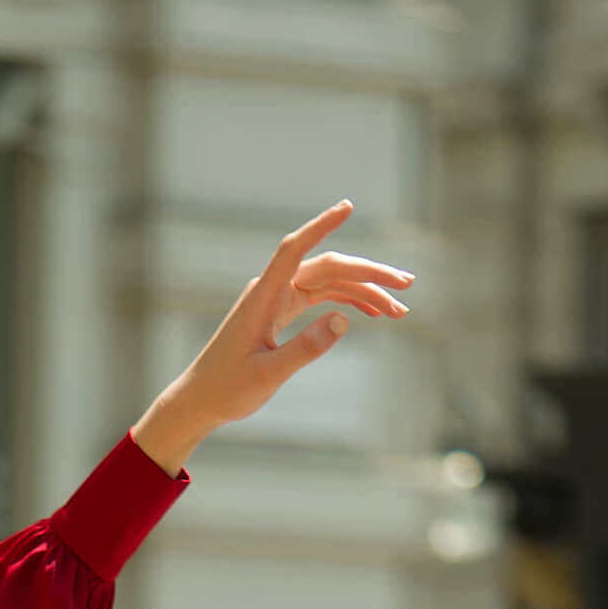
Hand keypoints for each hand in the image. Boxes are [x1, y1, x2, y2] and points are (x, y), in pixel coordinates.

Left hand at [131, 204, 411, 473]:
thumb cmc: (227, 389)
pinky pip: (321, 298)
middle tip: (407, 286)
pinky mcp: (282, 313)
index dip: (322, 225)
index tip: (348, 207)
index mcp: (264, 297)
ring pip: (329, 283)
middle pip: (327, 267)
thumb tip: (344, 321)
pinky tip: (373, 313)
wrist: (200, 401)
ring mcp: (278, 300)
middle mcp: (272, 291)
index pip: (295, 248)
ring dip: (364, 292)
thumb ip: (304, 349)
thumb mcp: (268, 374)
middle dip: (369, 273)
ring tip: (399, 310)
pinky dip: (347, 302)